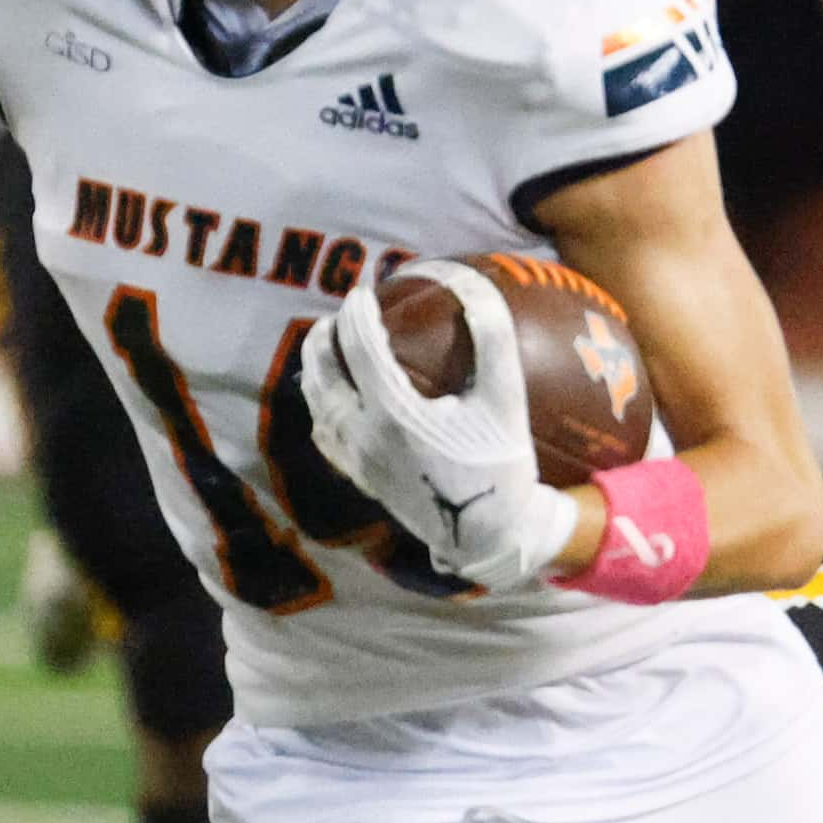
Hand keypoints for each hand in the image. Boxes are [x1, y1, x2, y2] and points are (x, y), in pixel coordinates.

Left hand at [298, 267, 578, 591]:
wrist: (488, 535)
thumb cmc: (501, 467)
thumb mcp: (506, 402)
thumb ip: (492, 341)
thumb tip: (474, 287)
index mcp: (394, 414)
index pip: (359, 348)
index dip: (356, 314)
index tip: (362, 292)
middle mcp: (363, 435)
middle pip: (323, 372)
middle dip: (325, 336)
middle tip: (340, 314)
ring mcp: (356, 459)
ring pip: (316, 403)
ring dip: (317, 367)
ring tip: (329, 344)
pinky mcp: (358, 477)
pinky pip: (323, 432)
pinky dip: (320, 403)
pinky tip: (333, 394)